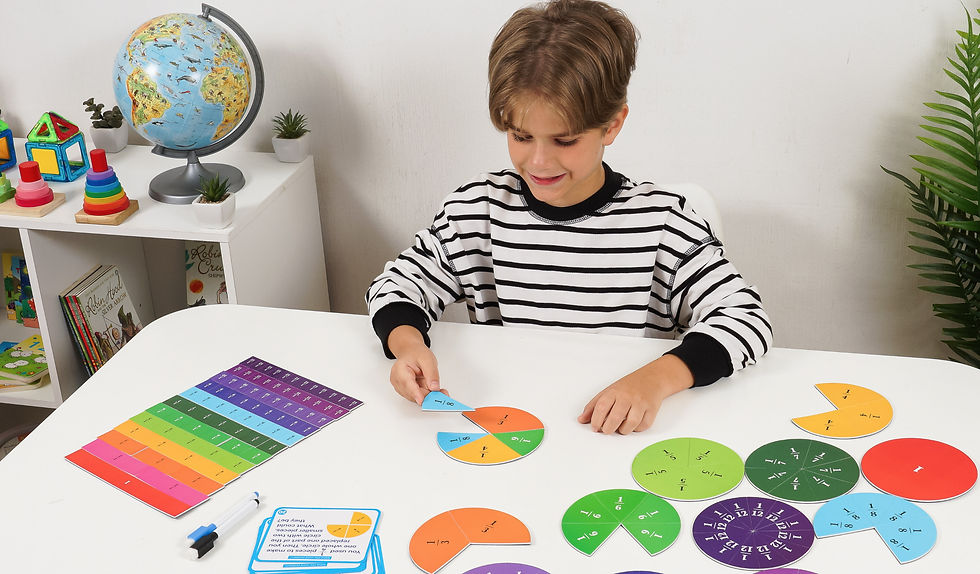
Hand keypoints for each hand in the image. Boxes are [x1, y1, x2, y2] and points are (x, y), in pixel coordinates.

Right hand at [387, 325, 441, 404]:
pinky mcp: (406, 391)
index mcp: (400, 370)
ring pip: (417, 397)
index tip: (422, 400)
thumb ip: (431, 373)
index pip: (407, 384)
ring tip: (437, 386)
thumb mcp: (428, 359)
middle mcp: (397, 381)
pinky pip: (418, 396)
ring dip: (428, 394)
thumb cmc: (416, 354)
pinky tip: (431, 387)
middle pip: (413, 393)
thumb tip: (434, 388)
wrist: (411, 352)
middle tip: (443, 393)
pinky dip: (426, 394)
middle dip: (428, 394)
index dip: (415, 393)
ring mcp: (401, 387)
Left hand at [578, 354, 693, 433]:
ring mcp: (640, 403)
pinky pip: (643, 425)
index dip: (596, 421)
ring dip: (623, 430)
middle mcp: (627, 397)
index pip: (601, 407)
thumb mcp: (608, 391)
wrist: (652, 378)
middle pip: (615, 418)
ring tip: (620, 427)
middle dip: (608, 429)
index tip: (595, 428)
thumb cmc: (628, 386)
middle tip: (606, 430)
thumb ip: (594, 406)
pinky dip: (637, 429)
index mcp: (614, 392)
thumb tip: (581, 420)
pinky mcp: (652, 409)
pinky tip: (633, 425)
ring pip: (630, 424)